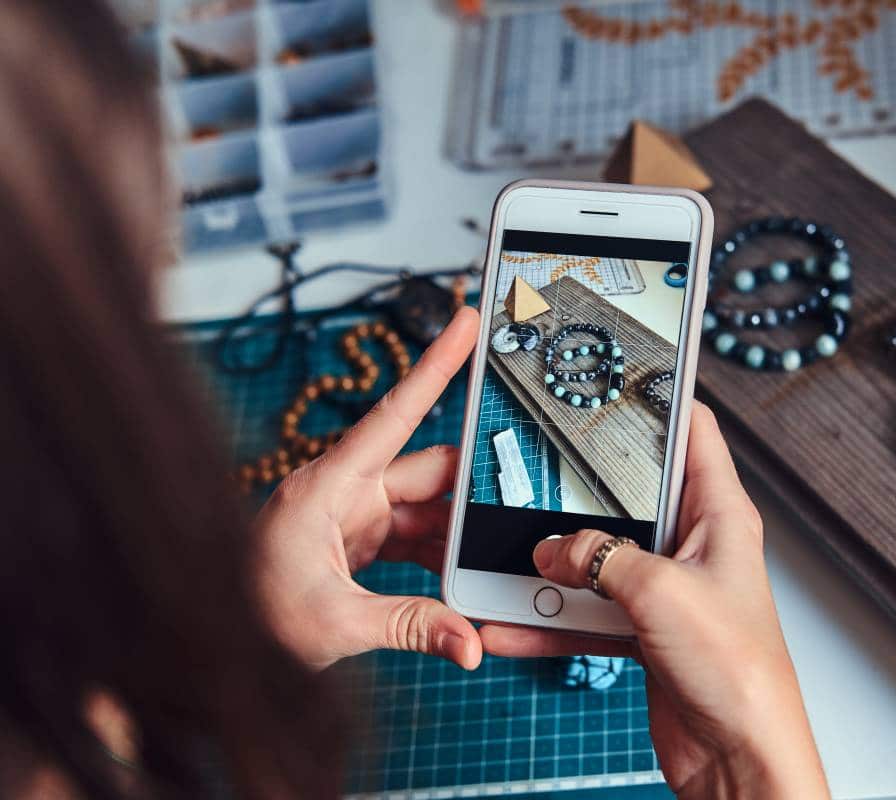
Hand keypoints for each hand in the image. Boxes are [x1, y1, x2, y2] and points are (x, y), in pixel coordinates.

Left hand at [254, 307, 482, 671]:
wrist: (211, 642)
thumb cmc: (250, 619)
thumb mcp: (336, 623)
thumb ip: (410, 625)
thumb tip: (469, 642)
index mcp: (328, 485)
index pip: (394, 413)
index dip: (435, 365)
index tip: (465, 320)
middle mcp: (344, 490)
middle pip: (426, 471)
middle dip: (471, 492)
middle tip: (514, 510)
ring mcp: (354, 515)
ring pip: (426, 507)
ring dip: (457, 535)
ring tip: (488, 561)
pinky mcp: (360, 541)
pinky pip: (414, 535)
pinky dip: (440, 555)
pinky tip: (461, 578)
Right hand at [480, 405, 828, 799]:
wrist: (739, 755)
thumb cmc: (739, 671)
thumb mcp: (660, 592)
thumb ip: (599, 558)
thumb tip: (552, 547)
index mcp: (719, 514)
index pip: (693, 432)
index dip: (659, 397)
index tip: (615, 374)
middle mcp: (693, 545)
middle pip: (628, 495)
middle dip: (578, 488)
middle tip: (532, 468)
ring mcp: (665, 588)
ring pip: (597, 557)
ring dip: (552, 564)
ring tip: (505, 557)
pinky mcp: (643, 630)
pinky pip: (586, 612)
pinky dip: (549, 619)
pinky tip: (510, 623)